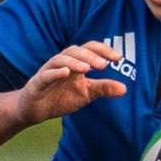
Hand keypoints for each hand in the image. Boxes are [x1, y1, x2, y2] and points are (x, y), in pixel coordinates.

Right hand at [13, 41, 129, 125]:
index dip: (103, 50)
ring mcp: (48, 71)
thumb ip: (103, 88)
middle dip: (90, 56)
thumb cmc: (60, 98)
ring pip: (60, 60)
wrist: (35, 110)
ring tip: (87, 68)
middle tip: (103, 65)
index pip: (89, 49)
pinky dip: (55, 73)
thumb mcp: (86, 94)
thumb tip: (124, 88)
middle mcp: (61, 63)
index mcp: (74, 63)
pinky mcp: (37, 83)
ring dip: (74, 62)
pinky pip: (46, 75)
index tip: (118, 58)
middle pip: (75, 51)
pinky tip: (66, 73)